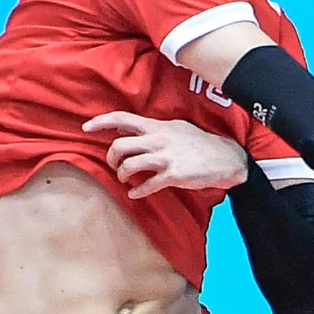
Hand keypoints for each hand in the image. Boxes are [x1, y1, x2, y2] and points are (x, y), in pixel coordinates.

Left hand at [82, 111, 249, 198]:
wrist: (227, 159)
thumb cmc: (201, 144)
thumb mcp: (177, 128)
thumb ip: (153, 129)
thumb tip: (128, 130)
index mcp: (158, 126)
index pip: (123, 118)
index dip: (101, 122)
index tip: (86, 128)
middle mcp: (158, 139)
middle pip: (120, 146)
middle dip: (111, 158)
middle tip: (115, 166)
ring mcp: (165, 157)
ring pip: (129, 165)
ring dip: (122, 175)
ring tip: (126, 179)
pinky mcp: (173, 175)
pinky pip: (147, 185)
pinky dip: (137, 192)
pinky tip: (136, 194)